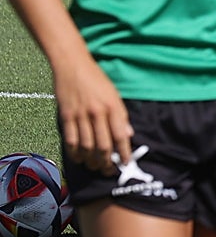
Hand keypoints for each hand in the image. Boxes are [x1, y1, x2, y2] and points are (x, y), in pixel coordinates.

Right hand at [54, 59, 132, 174]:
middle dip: (107, 162)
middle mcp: (98, 113)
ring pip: (87, 146)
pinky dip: (75, 152)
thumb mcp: (114, 94)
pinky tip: (79, 158)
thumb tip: (128, 135)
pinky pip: (71, 140)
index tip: (126, 163)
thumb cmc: (97, 79)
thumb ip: (121, 116)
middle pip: (103, 145)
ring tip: (94, 167)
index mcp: (113, 106)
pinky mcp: (66, 116)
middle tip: (108, 170)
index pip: (121, 135)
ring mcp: (81, 115)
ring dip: (91, 160)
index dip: (124, 152)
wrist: (73, 65)